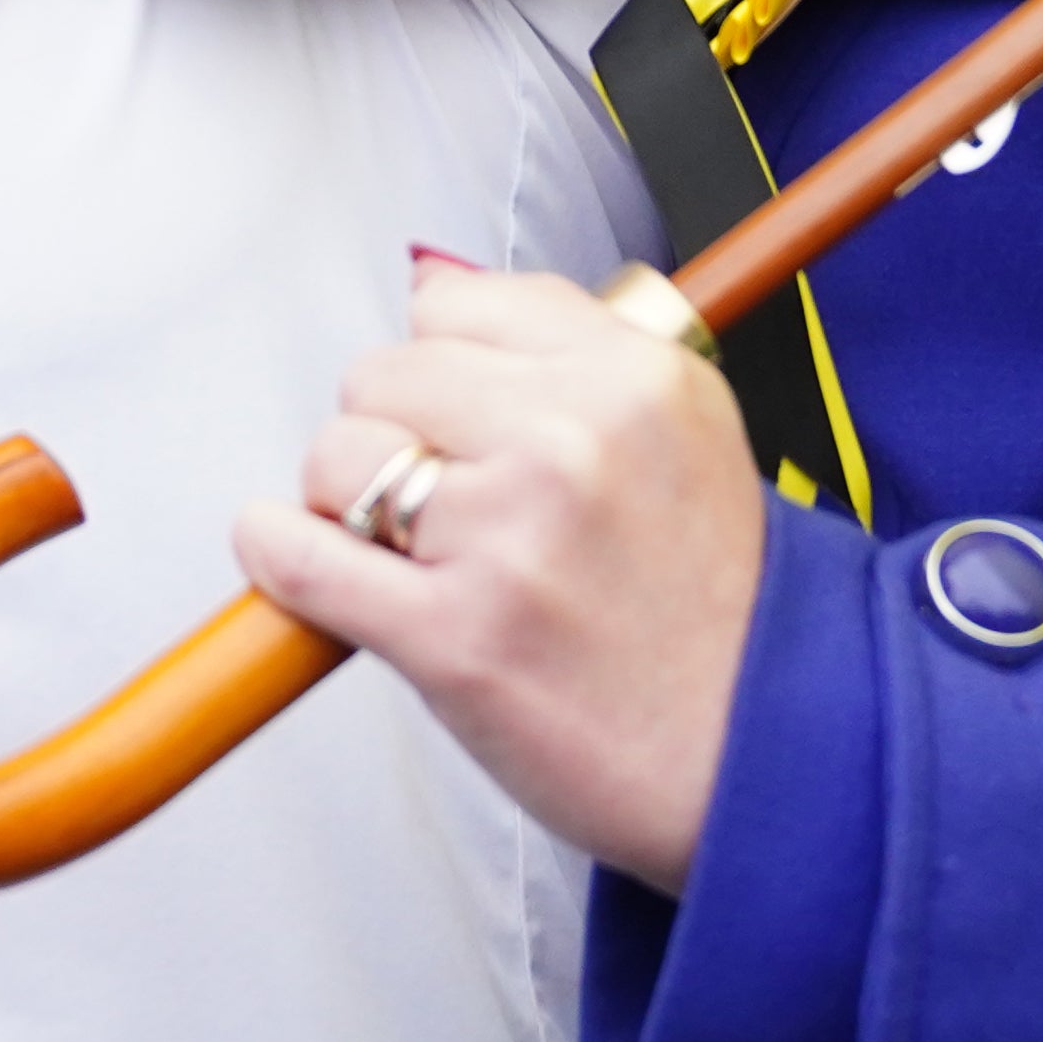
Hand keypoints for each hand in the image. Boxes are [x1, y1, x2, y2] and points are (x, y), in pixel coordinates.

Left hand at [226, 259, 764, 889]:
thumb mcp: (685, 428)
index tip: (458, 416)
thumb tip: (430, 284)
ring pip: (339, 454)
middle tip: (438, 500)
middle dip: (391, 431)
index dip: (440, 364)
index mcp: (631, 376)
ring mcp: (509, 538)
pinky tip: (291, 553)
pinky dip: (279, 553)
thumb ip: (568, 348)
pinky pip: (306, 560)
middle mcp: (572, 440)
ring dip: (344, 500)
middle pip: (383, 372)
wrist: (763, 757)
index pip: (454, 303)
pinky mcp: (456, 639)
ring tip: (405, 548)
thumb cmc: (713, 607)